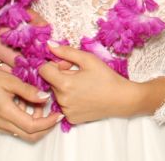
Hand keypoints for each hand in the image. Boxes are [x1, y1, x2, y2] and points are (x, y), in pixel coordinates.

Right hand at [0, 31, 59, 140]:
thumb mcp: (11, 80)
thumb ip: (29, 90)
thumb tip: (46, 97)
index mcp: (5, 112)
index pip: (32, 126)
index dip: (48, 123)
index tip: (59, 114)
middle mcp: (1, 123)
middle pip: (30, 135)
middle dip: (46, 127)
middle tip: (56, 114)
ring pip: (24, 133)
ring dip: (37, 124)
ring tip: (43, 106)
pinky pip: (16, 128)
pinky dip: (27, 121)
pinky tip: (31, 106)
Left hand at [40, 43, 164, 124]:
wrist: (121, 99)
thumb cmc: (107, 77)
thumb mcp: (89, 60)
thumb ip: (67, 52)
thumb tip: (49, 44)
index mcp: (64, 84)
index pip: (43, 70)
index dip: (55, 65)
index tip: (68, 65)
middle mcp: (61, 100)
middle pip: (51, 83)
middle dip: (61, 76)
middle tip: (80, 75)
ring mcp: (65, 111)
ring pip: (57, 95)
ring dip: (65, 89)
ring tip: (84, 87)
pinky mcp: (71, 119)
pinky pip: (64, 106)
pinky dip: (71, 101)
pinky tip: (85, 97)